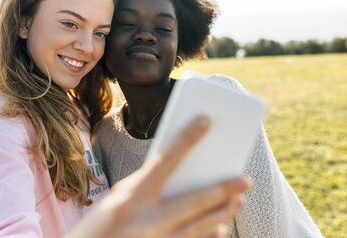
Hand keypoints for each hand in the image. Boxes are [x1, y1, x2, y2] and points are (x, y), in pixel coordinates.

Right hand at [69, 116, 250, 237]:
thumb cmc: (101, 224)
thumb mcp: (119, 198)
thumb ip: (148, 186)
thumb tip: (183, 174)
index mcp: (131, 196)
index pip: (165, 160)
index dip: (186, 138)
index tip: (206, 120)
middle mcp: (146, 220)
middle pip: (193, 201)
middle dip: (222, 189)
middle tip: (245, 179)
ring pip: (198, 227)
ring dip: (222, 213)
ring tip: (239, 200)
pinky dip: (209, 237)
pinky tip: (221, 228)